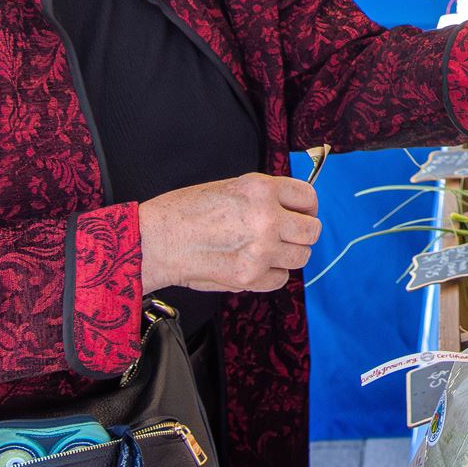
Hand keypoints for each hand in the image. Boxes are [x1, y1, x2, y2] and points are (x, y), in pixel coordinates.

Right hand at [137, 173, 322, 293]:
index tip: (301, 213)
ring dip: (288, 255)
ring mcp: (260, 249)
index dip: (307, 207)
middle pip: (312, 231)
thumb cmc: (185, 212)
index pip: (308, 197)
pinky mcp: (250, 276)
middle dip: (302, 233)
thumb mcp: (230, 187)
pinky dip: (271, 275)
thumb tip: (293, 212)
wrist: (156, 240)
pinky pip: (280, 279)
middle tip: (286, 235)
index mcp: (261, 189)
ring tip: (266, 250)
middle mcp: (266, 218)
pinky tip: (253, 265)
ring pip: (301, 257)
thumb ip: (264, 198)